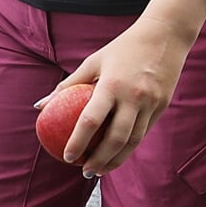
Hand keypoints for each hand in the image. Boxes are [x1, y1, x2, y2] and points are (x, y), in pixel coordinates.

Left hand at [37, 14, 193, 176]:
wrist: (166, 35)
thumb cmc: (123, 48)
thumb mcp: (94, 61)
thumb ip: (68, 84)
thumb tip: (39, 107)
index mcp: (112, 84)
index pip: (91, 120)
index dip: (77, 142)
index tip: (67, 157)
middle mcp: (133, 96)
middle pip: (115, 138)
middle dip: (99, 160)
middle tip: (84, 172)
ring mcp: (151, 102)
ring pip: (133, 140)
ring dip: (116, 159)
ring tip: (100, 170)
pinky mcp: (162, 105)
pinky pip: (144, 131)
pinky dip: (130, 146)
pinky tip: (118, 153)